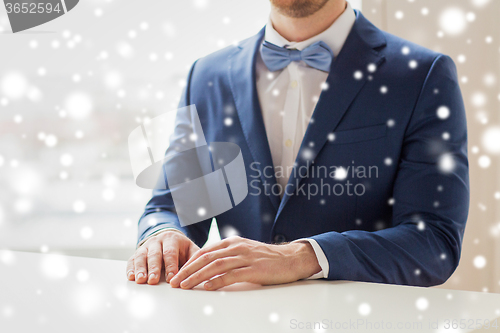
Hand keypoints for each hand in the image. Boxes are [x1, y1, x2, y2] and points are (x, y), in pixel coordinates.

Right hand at [126, 230, 199, 284]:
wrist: (169, 238)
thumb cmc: (182, 249)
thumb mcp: (191, 250)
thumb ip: (194, 259)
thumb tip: (198, 272)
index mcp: (172, 239)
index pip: (170, 252)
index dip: (170, 266)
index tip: (171, 279)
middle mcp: (157, 241)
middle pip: (154, 254)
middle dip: (154, 268)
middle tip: (153, 281)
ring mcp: (146, 246)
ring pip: (141, 256)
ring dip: (140, 269)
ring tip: (140, 280)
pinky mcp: (137, 252)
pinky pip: (132, 259)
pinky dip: (130, 268)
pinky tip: (131, 277)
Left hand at [169, 236, 320, 290]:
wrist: (291, 258)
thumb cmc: (267, 258)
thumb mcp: (245, 252)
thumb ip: (228, 256)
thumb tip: (208, 268)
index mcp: (232, 242)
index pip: (205, 251)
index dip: (189, 263)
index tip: (177, 274)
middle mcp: (236, 247)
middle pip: (206, 258)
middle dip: (188, 270)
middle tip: (175, 282)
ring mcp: (245, 257)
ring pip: (215, 266)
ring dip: (197, 276)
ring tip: (185, 285)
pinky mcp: (253, 269)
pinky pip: (231, 275)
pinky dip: (217, 281)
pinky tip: (207, 287)